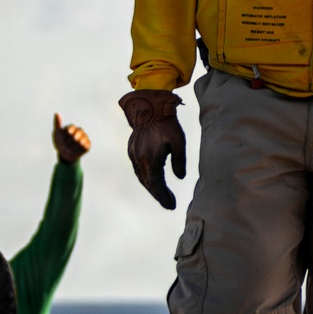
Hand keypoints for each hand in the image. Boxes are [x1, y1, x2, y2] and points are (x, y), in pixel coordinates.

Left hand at [53, 113, 91, 162]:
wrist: (65, 154)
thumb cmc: (60, 143)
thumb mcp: (57, 134)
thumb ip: (57, 124)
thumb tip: (56, 113)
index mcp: (72, 128)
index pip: (72, 127)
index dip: (71, 129)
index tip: (68, 132)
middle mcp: (80, 132)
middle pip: (79, 132)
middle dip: (72, 139)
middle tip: (67, 144)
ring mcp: (84, 138)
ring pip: (82, 140)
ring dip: (75, 146)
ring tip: (69, 149)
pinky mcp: (88, 145)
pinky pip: (85, 146)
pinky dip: (79, 149)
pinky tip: (75, 151)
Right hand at [118, 89, 186, 208]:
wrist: (148, 107)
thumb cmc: (167, 124)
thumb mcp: (179, 141)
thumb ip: (180, 161)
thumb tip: (180, 177)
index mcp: (150, 158)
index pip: (156, 184)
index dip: (163, 196)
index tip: (172, 206)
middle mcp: (139, 159)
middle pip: (148, 183)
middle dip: (159, 195)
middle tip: (170, 204)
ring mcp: (133, 155)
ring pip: (142, 177)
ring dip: (152, 188)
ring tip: (163, 196)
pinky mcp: (132, 151)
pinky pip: (139, 170)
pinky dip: (146, 178)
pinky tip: (153, 182)